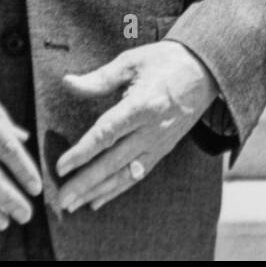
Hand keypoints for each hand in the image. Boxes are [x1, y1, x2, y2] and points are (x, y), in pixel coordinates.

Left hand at [55, 40, 218, 214]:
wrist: (204, 70)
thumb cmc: (165, 61)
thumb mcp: (131, 62)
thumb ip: (99, 78)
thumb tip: (68, 82)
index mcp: (142, 105)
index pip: (107, 134)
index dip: (82, 152)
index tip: (61, 167)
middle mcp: (152, 129)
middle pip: (113, 161)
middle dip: (86, 182)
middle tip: (61, 200)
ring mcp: (159, 142)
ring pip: (125, 174)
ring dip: (99, 191)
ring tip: (74, 205)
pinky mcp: (163, 149)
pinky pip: (138, 174)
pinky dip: (117, 189)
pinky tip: (99, 200)